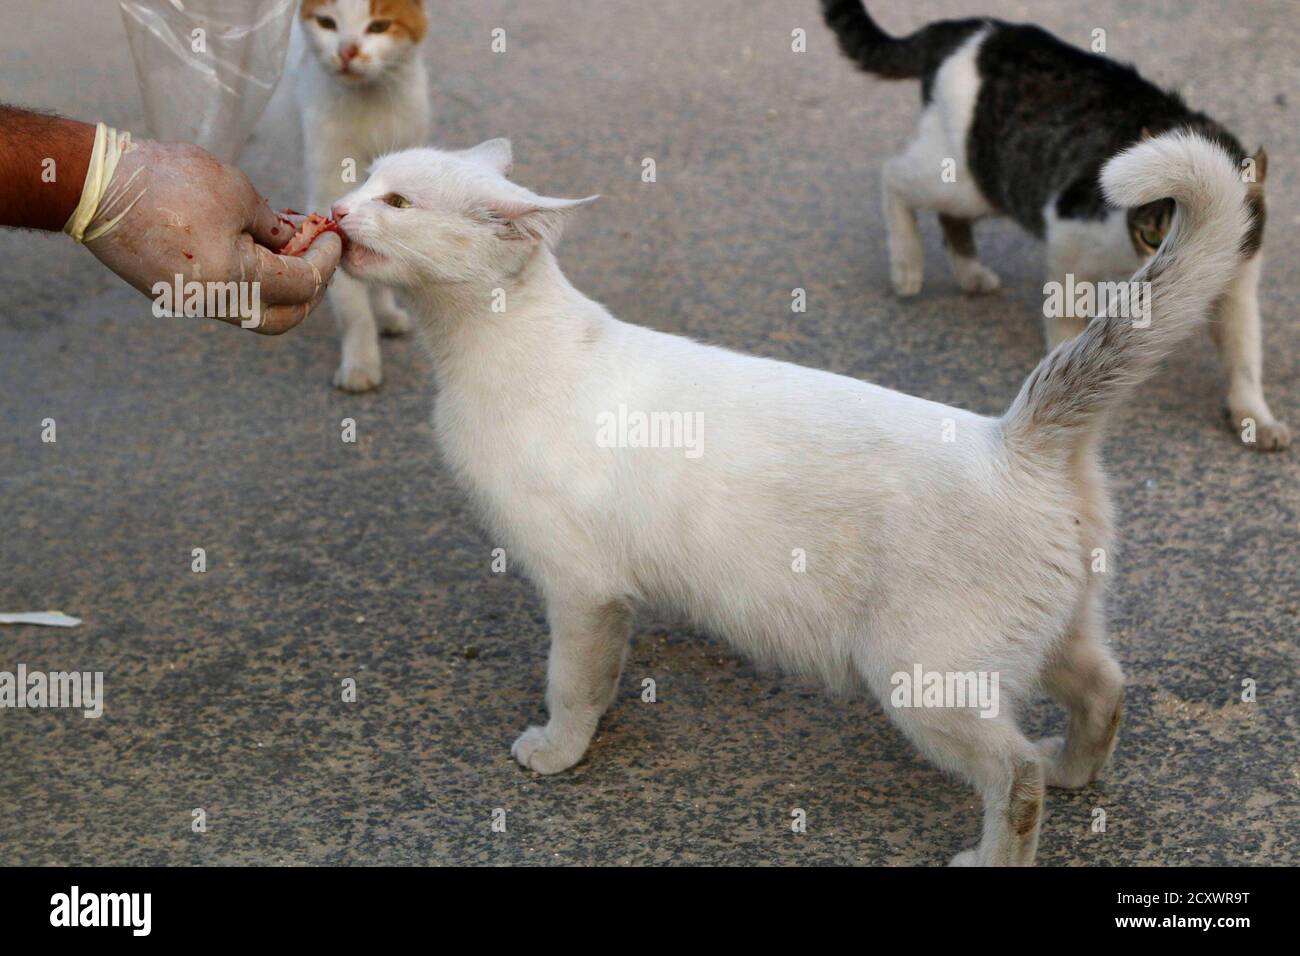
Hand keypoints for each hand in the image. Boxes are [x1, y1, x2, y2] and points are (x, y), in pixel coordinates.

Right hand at [83, 139, 340, 333]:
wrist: (96, 187)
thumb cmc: (166, 181)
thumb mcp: (236, 192)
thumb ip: (273, 225)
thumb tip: (294, 242)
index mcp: (235, 279)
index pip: (303, 283)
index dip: (326, 260)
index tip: (334, 237)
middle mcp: (216, 303)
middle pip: (285, 317)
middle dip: (311, 291)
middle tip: (321, 258)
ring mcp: (194, 303)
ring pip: (257, 313)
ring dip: (283, 288)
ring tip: (290, 251)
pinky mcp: (178, 295)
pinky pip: (230, 300)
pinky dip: (253, 283)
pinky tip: (258, 251)